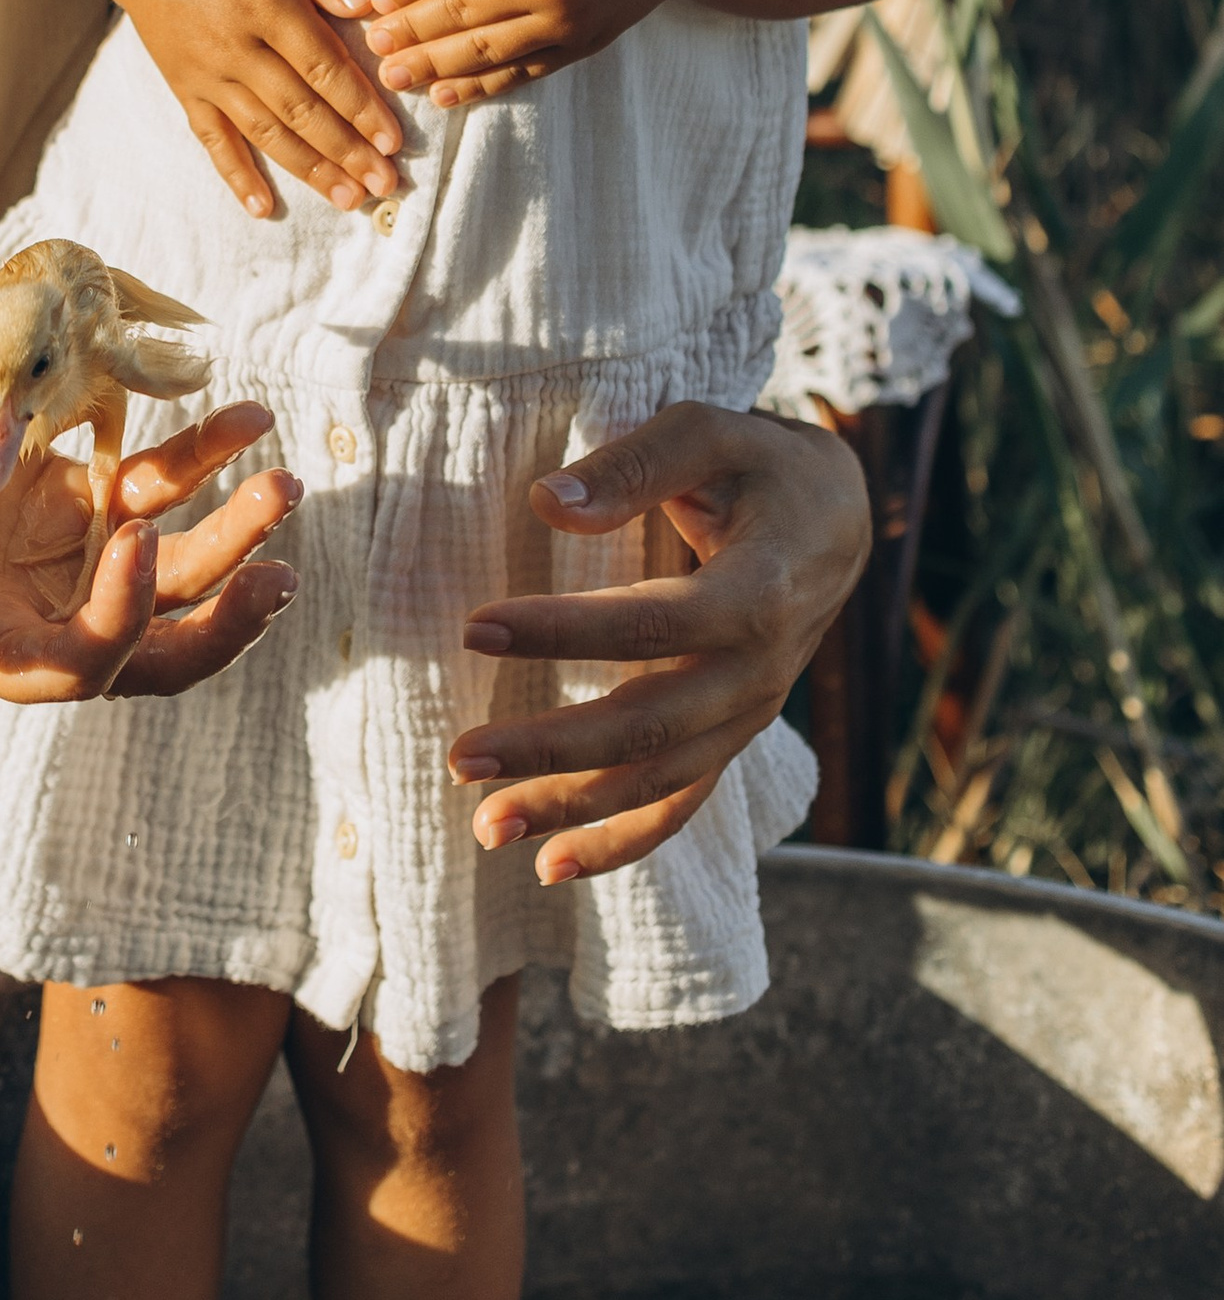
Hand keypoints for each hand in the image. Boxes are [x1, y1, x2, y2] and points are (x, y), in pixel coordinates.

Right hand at [0, 387, 301, 701]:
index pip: (76, 666)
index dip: (120, 620)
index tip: (137, 538)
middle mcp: (36, 615)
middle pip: (151, 643)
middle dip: (220, 612)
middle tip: (278, 568)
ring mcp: (60, 556)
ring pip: (169, 567)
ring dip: (230, 532)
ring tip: (280, 482)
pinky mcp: (70, 494)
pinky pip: (152, 484)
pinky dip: (201, 457)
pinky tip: (242, 420)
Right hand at [97, 0, 404, 218]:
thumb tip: (367, 3)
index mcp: (262, 3)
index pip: (321, 68)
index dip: (360, 107)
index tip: (393, 140)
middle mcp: (234, 48)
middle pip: (299, 110)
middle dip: (346, 151)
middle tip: (384, 185)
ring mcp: (206, 73)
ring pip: (264, 132)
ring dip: (308, 169)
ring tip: (347, 199)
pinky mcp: (184, 86)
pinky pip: (210, 138)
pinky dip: (234, 174)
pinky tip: (261, 206)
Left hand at [366, 0, 707, 105]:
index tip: (374, 0)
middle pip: (459, 12)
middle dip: (409, 32)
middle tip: (369, 46)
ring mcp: (566, 18)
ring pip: (485, 50)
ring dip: (432, 66)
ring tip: (392, 77)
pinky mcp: (582, 43)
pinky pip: (522, 71)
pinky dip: (480, 87)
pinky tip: (444, 94)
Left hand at [444, 403, 867, 883]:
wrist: (837, 519)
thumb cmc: (758, 465)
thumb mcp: (709, 432)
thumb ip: (633, 466)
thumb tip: (548, 503)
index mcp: (758, 593)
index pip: (652, 623)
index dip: (564, 631)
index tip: (476, 628)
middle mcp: (759, 671)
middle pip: (651, 725)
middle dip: (552, 749)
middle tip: (462, 757)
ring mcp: (748, 714)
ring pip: (659, 779)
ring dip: (573, 809)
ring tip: (485, 825)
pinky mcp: (732, 736)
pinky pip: (681, 804)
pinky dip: (622, 843)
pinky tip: (552, 867)